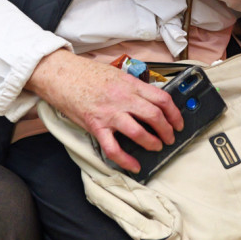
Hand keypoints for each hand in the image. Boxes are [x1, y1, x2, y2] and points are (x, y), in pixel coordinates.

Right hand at [26, 50, 183, 172]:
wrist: (61, 75)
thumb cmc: (85, 74)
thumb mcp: (115, 74)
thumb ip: (132, 86)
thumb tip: (148, 98)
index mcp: (130, 84)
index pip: (162, 98)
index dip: (175, 113)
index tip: (178, 122)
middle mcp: (123, 98)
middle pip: (155, 116)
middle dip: (167, 130)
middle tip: (170, 137)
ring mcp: (110, 113)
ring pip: (139, 132)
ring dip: (152, 143)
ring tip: (156, 147)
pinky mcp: (96, 126)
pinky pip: (114, 148)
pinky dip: (126, 160)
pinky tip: (134, 165)